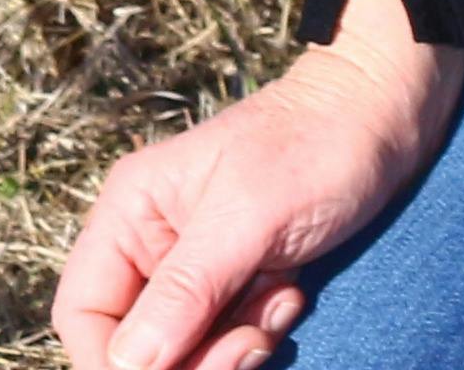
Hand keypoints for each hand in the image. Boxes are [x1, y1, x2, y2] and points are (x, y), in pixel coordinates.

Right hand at [55, 0, 463, 369]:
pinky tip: (288, 295)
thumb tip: (127, 366)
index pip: (84, 311)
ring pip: (184, 348)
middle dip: (188, 360)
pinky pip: (226, 337)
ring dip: (230, 349)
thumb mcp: (245, 221)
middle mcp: (151, 242)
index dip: (112, 360)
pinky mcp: (237, 280)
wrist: (379, 118)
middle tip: (248, 345)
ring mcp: (195, 265)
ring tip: (277, 306)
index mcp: (130, 213)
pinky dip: (256, 333)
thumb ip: (184, 292)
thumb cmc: (310, 148)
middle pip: (136, 341)